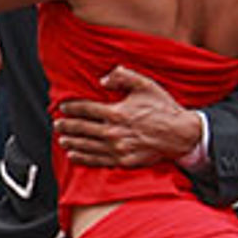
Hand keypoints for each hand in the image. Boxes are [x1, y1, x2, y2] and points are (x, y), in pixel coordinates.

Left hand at [54, 66, 198, 168]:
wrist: (181, 134)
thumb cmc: (163, 109)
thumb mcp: (146, 85)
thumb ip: (123, 76)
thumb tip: (103, 77)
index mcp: (117, 112)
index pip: (87, 109)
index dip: (72, 108)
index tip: (62, 107)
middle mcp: (114, 132)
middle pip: (82, 129)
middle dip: (67, 126)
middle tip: (57, 123)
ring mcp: (118, 148)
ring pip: (87, 146)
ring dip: (71, 142)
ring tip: (61, 139)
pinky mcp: (123, 161)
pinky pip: (97, 160)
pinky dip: (83, 158)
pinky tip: (73, 155)